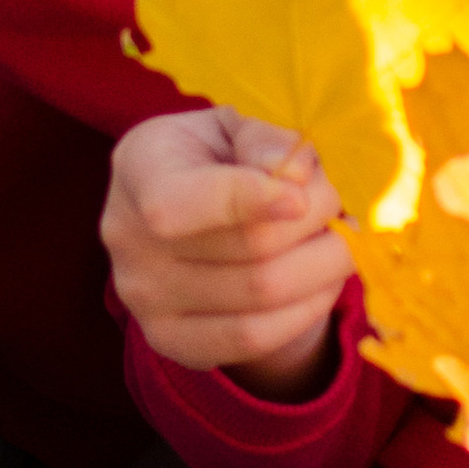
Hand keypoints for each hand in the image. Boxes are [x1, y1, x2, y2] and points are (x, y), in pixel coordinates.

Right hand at [101, 108, 351, 397]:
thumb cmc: (218, 156)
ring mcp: (142, 297)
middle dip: (315, 223)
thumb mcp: (235, 127)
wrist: (191, 218)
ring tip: (342, 241)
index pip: (179, 202)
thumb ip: (263, 139)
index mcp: (139, 165)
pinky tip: (322, 283)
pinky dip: (305, 310)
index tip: (303, 197)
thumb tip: (298, 173)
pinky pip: (254, 340)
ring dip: (323, 268)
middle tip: (342, 205)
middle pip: (247, 248)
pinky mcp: (169, 340)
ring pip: (261, 296)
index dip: (247, 200)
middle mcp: (126, 236)